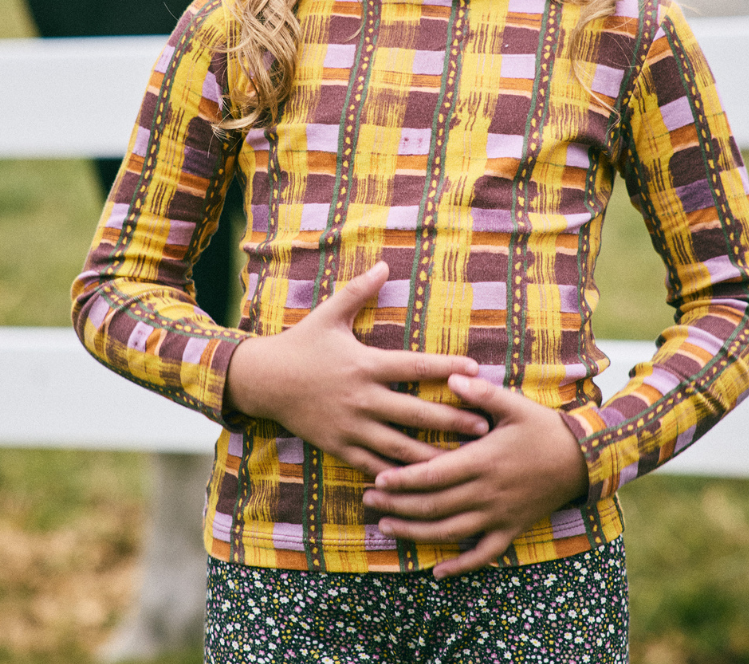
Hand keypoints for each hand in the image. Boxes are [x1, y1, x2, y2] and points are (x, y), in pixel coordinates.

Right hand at [224, 262, 488, 476]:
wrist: (263, 380)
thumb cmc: (301, 343)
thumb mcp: (329, 314)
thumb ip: (358, 290)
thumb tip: (384, 265)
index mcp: (365, 364)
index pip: (415, 365)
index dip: (446, 368)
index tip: (476, 371)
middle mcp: (361, 397)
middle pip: (416, 412)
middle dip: (452, 420)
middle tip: (485, 426)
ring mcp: (350, 426)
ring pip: (400, 447)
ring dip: (433, 454)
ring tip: (464, 462)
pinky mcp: (338, 446)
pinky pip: (373, 465)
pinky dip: (398, 475)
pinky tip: (422, 483)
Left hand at [362, 373, 589, 577]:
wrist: (583, 460)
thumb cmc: (543, 428)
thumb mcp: (514, 404)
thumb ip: (481, 392)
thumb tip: (452, 375)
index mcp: (483, 460)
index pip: (435, 474)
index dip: (404, 479)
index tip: (377, 478)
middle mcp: (487, 492)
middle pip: (434, 505)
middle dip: (398, 505)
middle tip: (368, 500)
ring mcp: (499, 515)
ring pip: (450, 532)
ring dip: (416, 532)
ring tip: (386, 527)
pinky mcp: (511, 529)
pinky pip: (483, 554)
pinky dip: (459, 566)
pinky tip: (437, 573)